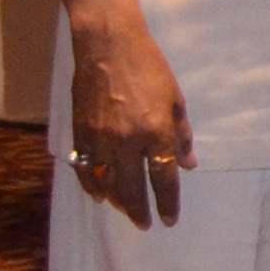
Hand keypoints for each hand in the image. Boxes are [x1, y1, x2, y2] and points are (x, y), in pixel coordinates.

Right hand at [65, 21, 192, 228]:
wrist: (108, 46)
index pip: (164, 179)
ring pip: (107, 182)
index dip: (167, 203)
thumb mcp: (176, 100)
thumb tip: (188, 165)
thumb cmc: (149, 68)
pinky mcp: (81, 132)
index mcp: (157, 133)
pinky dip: (91, 185)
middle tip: (144, 224)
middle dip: (140, 210)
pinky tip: (99, 195)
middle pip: (133, 188)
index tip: (169, 220)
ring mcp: (101, 138)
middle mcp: (128, 141)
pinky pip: (84, 168)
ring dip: (117, 201)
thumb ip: (182, 135)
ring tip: (126, 210)